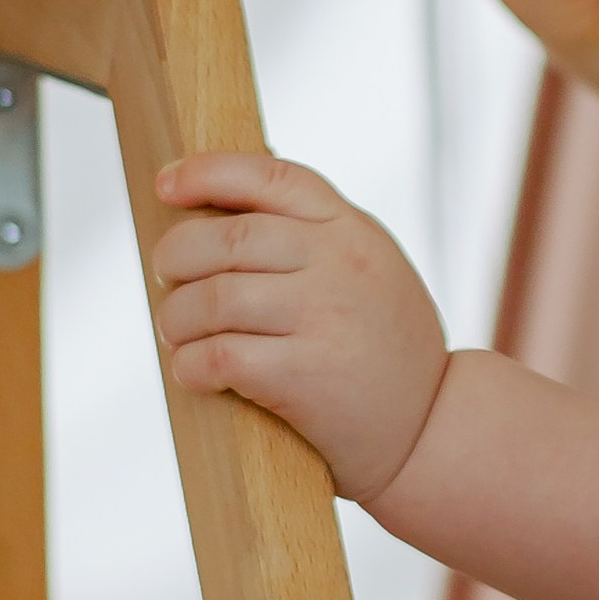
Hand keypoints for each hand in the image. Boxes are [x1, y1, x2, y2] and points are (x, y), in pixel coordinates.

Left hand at [151, 154, 446, 503]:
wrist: (433, 426)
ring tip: (178, 333)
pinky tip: (194, 371)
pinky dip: (190, 365)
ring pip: (213, 298)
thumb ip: (315, 238)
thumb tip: (216, 214)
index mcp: (352, 228)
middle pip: (227, 238)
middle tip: (169, 280)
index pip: (271, 177)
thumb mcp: (371, 268)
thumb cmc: (386, 348)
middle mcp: (341, 263)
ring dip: (176, 318)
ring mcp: (325, 316)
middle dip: (176, 257)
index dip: (208, 172)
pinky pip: (219, 356)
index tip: (165, 185)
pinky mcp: (306, 374)